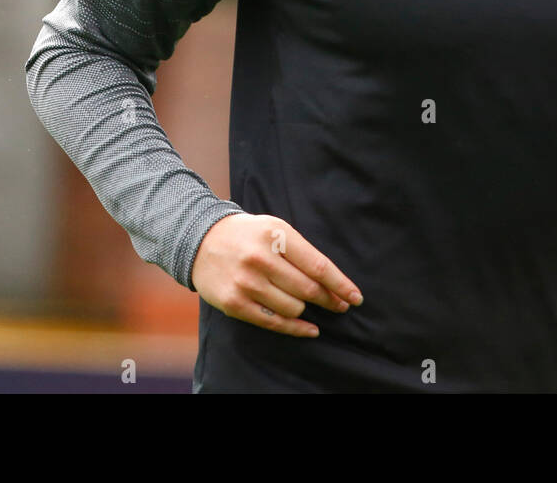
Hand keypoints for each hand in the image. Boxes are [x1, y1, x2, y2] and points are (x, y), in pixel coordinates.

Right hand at [191, 213, 363, 337]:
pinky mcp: (234, 303)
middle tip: (341, 305)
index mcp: (276, 235)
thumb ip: (301, 251)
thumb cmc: (249, 235)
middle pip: (308, 289)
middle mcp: (261, 259)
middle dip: (330, 300)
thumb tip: (332, 282)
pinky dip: (296, 328)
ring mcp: (246, 283)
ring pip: (293, 307)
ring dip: (306, 309)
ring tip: (308, 303)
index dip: (340, 284)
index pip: (317, 266)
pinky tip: (309, 328)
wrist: (201, 239)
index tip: (355, 296)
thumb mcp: (275, 228)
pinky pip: (273, 322)